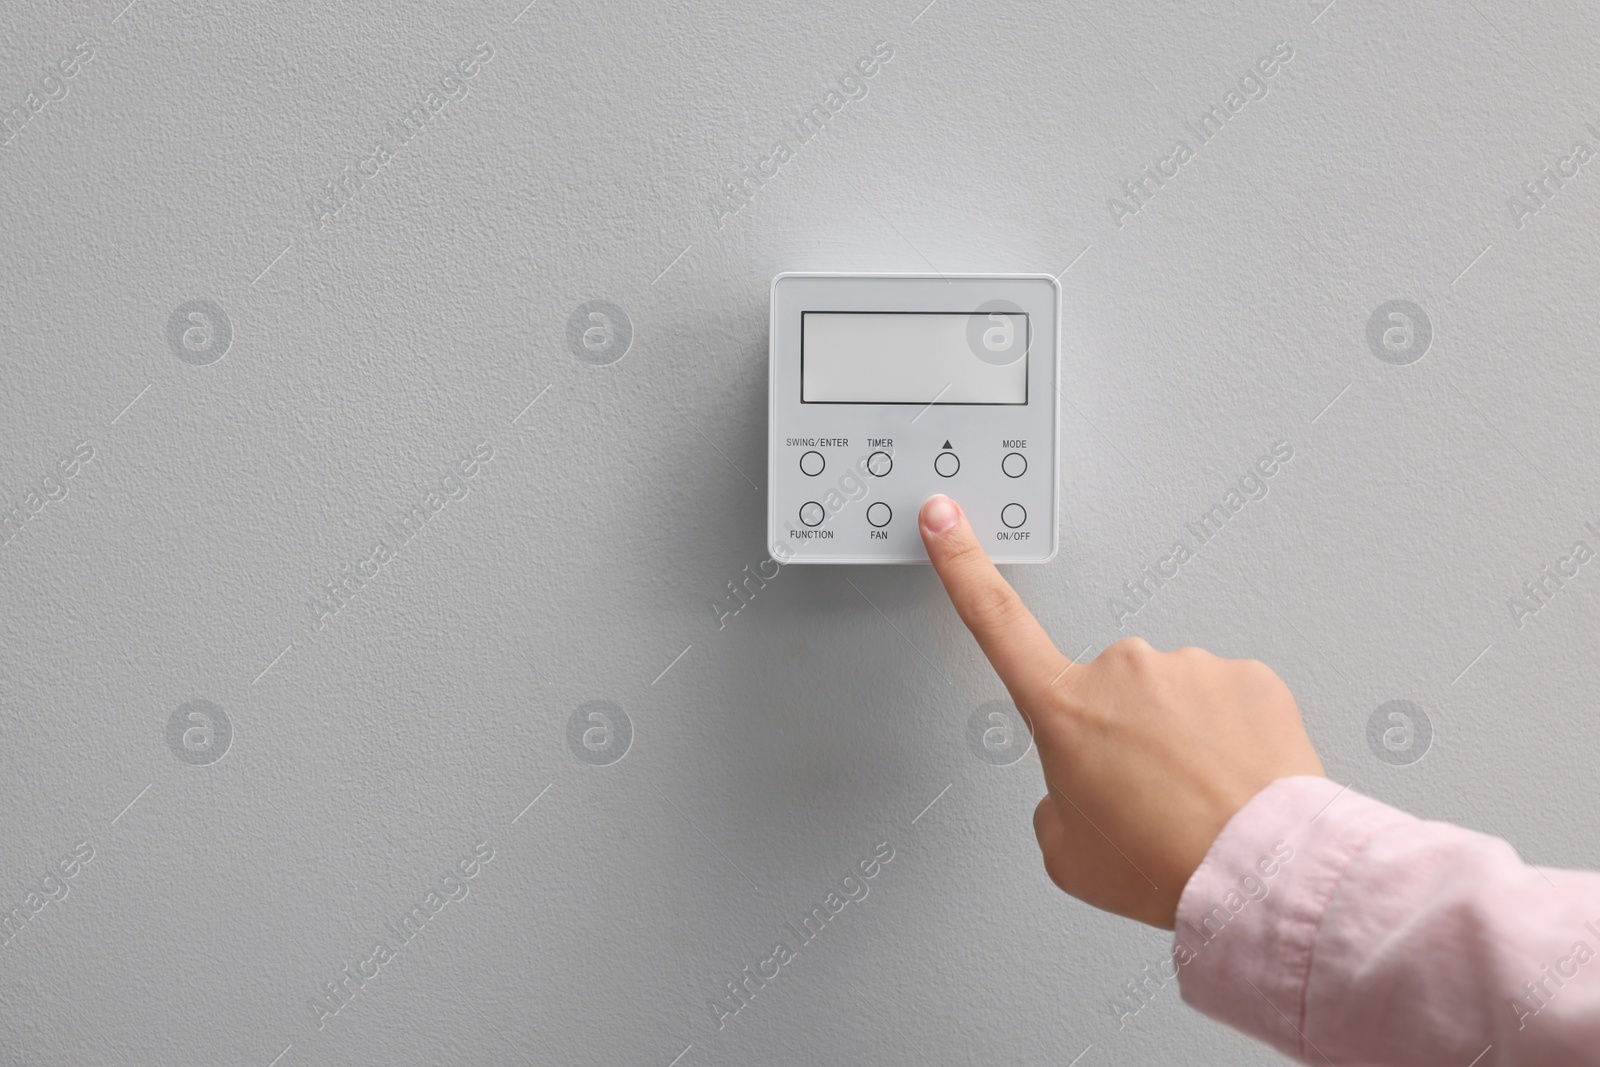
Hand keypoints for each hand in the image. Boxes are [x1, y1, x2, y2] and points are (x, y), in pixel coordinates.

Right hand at [918, 494, 1324, 928]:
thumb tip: (1078, 791)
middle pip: (1108, 690)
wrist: (1259, 869)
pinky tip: (1234, 779)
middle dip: (1123, 731)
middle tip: (1148, 795)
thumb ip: (1055, 804)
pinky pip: (1227, 700)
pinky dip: (1230, 736)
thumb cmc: (1165, 864)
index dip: (961, 562)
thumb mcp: (1068, 854)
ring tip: (1199, 798)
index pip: (994, 619)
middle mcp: (1122, 672)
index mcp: (1063, 709)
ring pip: (1172, 696)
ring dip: (1182, 737)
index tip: (944, 517)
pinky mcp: (1247, 675)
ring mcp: (1188, 667)